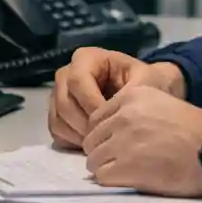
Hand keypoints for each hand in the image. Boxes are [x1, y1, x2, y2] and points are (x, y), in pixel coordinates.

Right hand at [49, 49, 185, 149]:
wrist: (142, 94)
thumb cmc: (143, 83)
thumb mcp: (144, 80)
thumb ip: (130, 90)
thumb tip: (111, 109)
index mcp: (86, 58)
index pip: (77, 81)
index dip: (92, 103)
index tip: (112, 120)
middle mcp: (66, 74)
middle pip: (64, 102)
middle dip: (85, 123)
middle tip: (107, 137)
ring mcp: (58, 94)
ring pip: (58, 118)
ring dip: (79, 134)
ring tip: (103, 142)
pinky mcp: (58, 114)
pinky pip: (56, 130)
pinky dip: (73, 140)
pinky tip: (94, 144)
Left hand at [83, 84, 201, 197]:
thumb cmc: (193, 128)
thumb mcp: (161, 104)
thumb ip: (133, 112)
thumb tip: (110, 131)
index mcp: (129, 97)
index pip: (96, 118)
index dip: (104, 134)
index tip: (117, 143)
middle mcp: (121, 116)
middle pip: (91, 139)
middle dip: (102, 151)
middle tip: (120, 160)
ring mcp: (120, 142)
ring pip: (92, 159)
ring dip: (105, 167)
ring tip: (126, 171)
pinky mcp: (124, 168)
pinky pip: (101, 177)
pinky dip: (112, 180)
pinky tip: (129, 179)